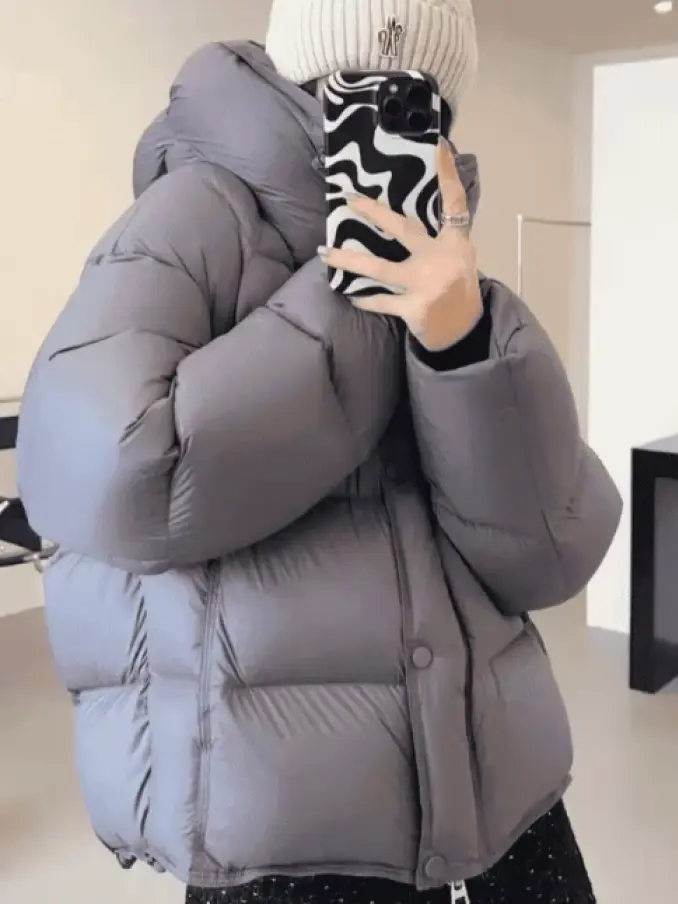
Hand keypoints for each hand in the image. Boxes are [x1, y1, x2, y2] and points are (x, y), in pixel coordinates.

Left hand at [320, 139, 482, 351]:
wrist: (462, 333)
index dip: (448, 175)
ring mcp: (426, 284)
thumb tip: (408, 217)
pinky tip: (349, 294)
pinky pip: (380, 300)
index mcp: (456, 243)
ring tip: (326, 253)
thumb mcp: (460, 259)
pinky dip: (364, 299)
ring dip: (349, 260)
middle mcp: (442, 259)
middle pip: (403, 229)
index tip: (439, 147)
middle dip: (374, 212)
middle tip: (350, 198)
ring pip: (379, 268)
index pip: (454, 202)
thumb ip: (442, 237)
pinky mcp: (413, 308)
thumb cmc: (458, 291)